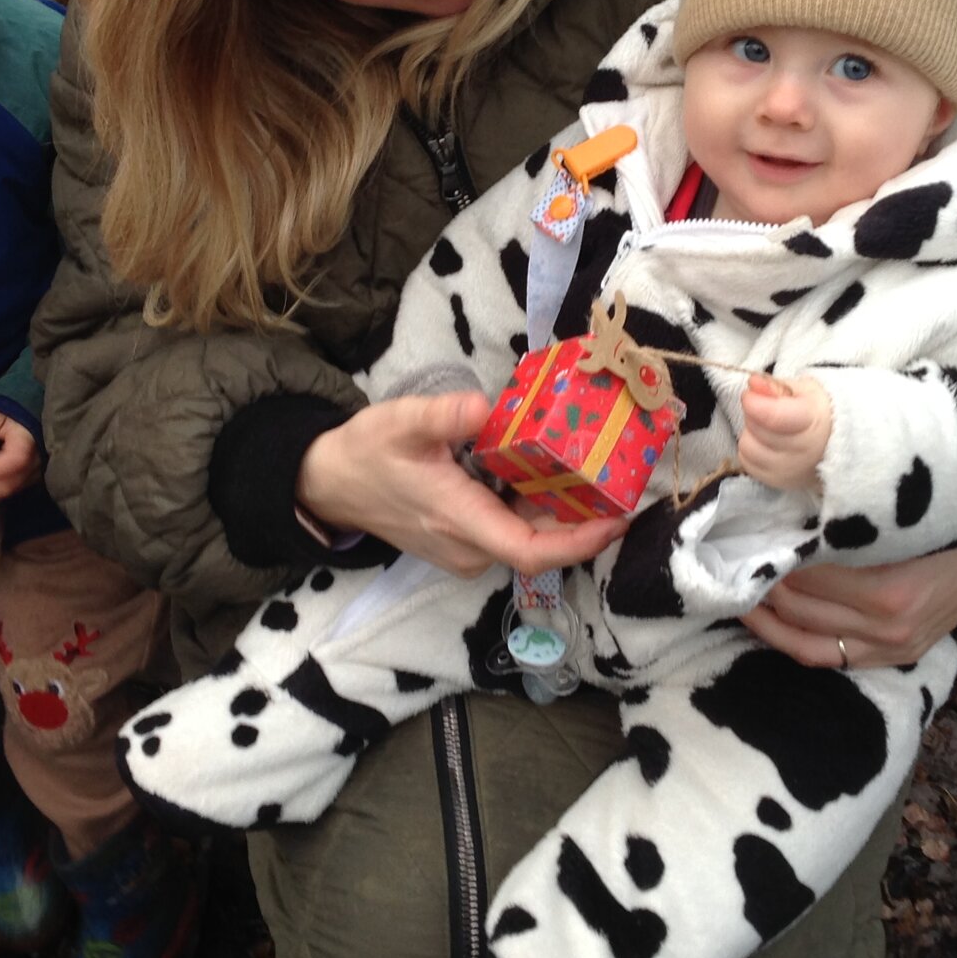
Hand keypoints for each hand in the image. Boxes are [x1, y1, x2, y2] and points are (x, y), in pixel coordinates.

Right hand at [299, 392, 627, 578]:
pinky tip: (561, 478)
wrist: (332, 484)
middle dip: (586, 521)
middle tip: (624, 481)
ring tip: (603, 475)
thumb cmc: (367, 453)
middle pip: (541, 547)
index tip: (617, 520)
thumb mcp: (400, 422)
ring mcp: (467, 551)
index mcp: (458, 520)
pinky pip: (514, 534)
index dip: (579, 542)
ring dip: (567, 516)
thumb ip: (442, 416)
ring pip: (530, 542)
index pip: (529, 551)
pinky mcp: (466, 544)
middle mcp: (468, 548)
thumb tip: (484, 406)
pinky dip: (542, 511)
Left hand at [736, 373, 831, 492]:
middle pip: (757, 430)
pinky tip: (767, 443)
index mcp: (814, 422)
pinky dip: (752, 450)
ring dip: (752, 433)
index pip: (774, 418)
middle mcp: (804, 452)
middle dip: (755, 413)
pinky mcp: (778, 482)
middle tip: (768, 407)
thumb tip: (753, 383)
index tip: (751, 392)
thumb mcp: (804, 390)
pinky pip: (748, 462)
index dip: (755, 403)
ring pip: (748, 447)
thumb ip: (776, 386)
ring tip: (769, 427)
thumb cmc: (819, 412)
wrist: (839, 445)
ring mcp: (791, 470)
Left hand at [742, 513, 956, 668]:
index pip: (800, 575)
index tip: (737, 527)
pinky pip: (829, 655)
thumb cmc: (949, 505)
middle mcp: (889, 626)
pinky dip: (792, 638)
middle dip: (757, 579)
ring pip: (804, 637)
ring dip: (766, 612)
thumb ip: (840, 511)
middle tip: (727, 552)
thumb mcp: (895, 503)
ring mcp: (894, 645)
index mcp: (888, 587)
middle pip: (797, 606)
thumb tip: (776, 500)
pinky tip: (767, 617)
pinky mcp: (899, 655)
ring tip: (736, 583)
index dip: (763, 550)